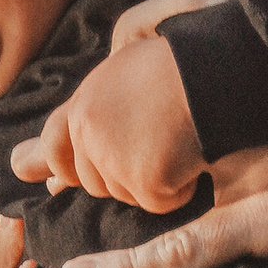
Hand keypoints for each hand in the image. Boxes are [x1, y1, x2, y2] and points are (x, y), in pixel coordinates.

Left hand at [10, 0, 223, 210]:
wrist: (215, 67)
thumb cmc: (179, 64)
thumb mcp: (124, 69)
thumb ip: (95, 106)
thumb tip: (52, 150)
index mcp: (84, 103)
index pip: (52, 145)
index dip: (60, 166)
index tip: (56, 184)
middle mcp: (89, 131)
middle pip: (92, 182)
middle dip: (121, 177)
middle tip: (158, 147)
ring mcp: (114, 158)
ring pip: (126, 196)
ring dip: (154, 183)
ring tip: (179, 144)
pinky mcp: (144, 179)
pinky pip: (160, 203)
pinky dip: (181, 190)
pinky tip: (194, 158)